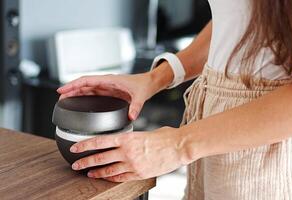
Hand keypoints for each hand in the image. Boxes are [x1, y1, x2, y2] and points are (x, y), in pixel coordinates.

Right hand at [57, 73, 160, 119]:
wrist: (148, 83)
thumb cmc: (143, 85)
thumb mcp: (140, 96)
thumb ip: (136, 107)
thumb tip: (131, 116)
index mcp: (110, 80)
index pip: (87, 80)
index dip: (73, 85)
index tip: (62, 90)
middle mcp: (106, 83)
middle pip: (83, 85)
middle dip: (70, 90)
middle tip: (59, 99)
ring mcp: (106, 87)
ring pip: (87, 89)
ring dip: (75, 93)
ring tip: (64, 101)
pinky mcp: (108, 92)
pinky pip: (92, 93)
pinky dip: (83, 96)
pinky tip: (78, 102)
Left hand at [69, 127, 190, 181]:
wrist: (179, 147)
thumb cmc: (165, 137)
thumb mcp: (145, 132)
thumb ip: (132, 138)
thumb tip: (126, 141)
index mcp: (128, 138)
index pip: (100, 141)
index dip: (85, 145)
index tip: (75, 148)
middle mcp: (127, 152)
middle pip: (100, 158)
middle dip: (85, 162)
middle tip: (76, 164)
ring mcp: (133, 164)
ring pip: (108, 170)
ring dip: (96, 172)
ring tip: (88, 173)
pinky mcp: (139, 174)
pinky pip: (121, 177)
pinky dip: (111, 178)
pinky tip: (106, 178)